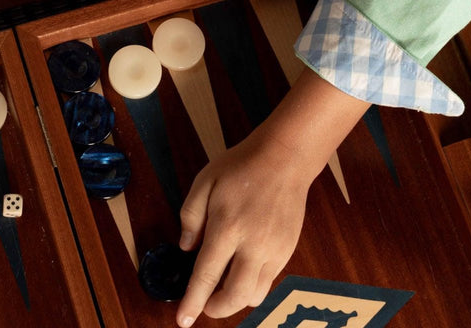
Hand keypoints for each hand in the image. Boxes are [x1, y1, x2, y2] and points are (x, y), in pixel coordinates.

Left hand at [176, 129, 313, 323]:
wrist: (284, 159)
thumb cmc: (240, 167)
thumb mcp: (205, 181)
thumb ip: (190, 215)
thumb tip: (185, 247)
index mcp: (227, 227)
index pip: (207, 275)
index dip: (193, 301)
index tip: (183, 320)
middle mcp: (253, 245)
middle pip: (235, 296)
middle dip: (216, 309)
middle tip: (203, 303)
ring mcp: (274, 251)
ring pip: (255, 295)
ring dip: (236, 299)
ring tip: (223, 285)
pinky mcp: (287, 252)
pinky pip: (268, 282)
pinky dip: (252, 285)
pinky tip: (242, 270)